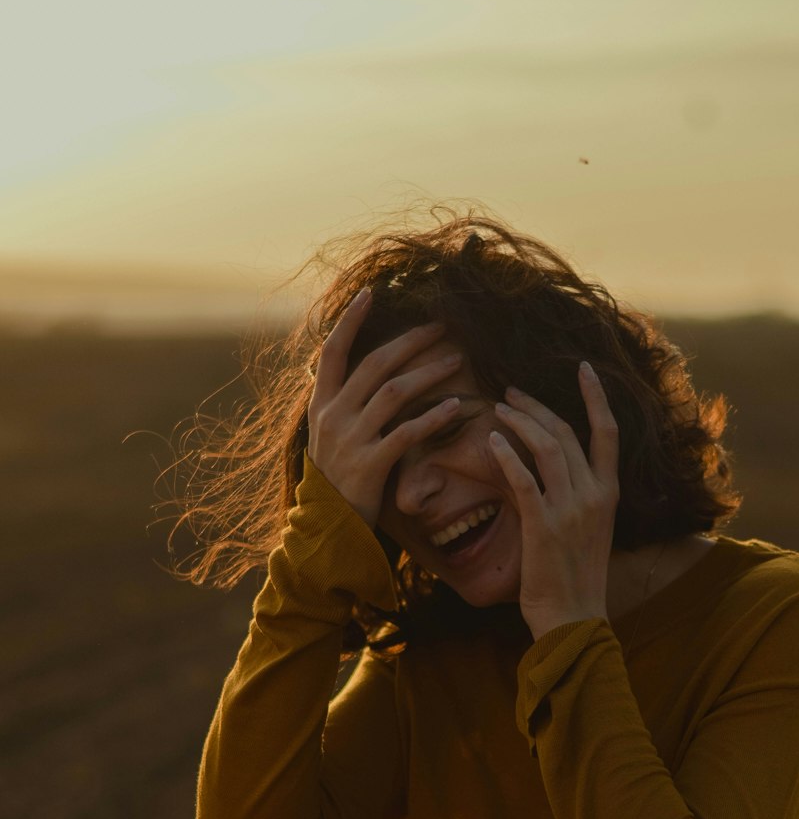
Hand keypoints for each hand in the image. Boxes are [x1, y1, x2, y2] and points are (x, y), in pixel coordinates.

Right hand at [306, 288, 463, 531]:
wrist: (327, 526)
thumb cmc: (336, 477)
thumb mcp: (326, 434)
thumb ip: (340, 402)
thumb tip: (352, 369)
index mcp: (321, 404)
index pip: (333, 351)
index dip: (352, 320)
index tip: (372, 293)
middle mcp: (333, 416)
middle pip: (376, 364)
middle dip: (411, 341)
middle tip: (441, 325)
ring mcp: (351, 440)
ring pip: (395, 393)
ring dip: (429, 372)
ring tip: (457, 360)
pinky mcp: (370, 465)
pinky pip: (408, 434)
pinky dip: (434, 418)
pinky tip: (456, 407)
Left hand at [489, 363, 619, 639]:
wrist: (574, 617)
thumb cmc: (574, 577)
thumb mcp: (587, 529)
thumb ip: (574, 495)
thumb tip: (547, 467)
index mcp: (608, 492)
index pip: (607, 431)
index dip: (596, 396)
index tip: (583, 368)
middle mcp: (594, 495)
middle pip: (567, 432)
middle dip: (537, 405)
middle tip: (510, 390)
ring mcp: (570, 509)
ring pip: (546, 447)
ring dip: (520, 421)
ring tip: (498, 408)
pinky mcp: (544, 525)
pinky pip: (524, 479)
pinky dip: (507, 455)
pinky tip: (491, 441)